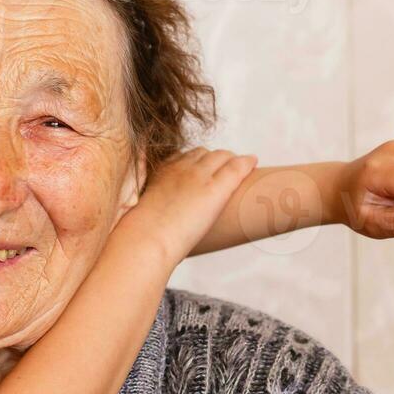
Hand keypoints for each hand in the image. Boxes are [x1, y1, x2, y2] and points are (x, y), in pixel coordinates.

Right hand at [121, 148, 258, 263]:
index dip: (195, 163)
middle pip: (202, 154)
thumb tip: (154, 224)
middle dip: (214, 160)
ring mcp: (199, 177)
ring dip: (230, 161)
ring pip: (220, 157)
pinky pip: (235, 168)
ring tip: (240, 169)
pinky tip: (253, 162)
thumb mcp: (141, 216)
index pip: (182, 157)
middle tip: (225, 171)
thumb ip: (151, 212)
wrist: (145, 240)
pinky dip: (246, 163)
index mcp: (160, 174)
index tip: (202, 171)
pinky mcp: (215, 189)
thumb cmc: (140, 237)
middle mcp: (180, 169)